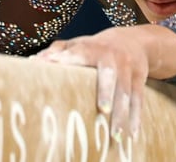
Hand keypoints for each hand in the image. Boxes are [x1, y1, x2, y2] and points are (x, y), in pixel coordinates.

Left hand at [35, 27, 147, 143]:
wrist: (133, 39)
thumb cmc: (97, 47)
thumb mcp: (80, 43)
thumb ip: (59, 50)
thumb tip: (34, 61)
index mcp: (94, 47)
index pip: (81, 52)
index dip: (69, 59)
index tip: (56, 66)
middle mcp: (113, 56)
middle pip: (110, 74)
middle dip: (107, 91)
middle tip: (103, 109)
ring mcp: (128, 67)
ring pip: (126, 91)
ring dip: (123, 113)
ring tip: (116, 135)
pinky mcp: (140, 77)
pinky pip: (139, 98)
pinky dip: (136, 116)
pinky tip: (133, 133)